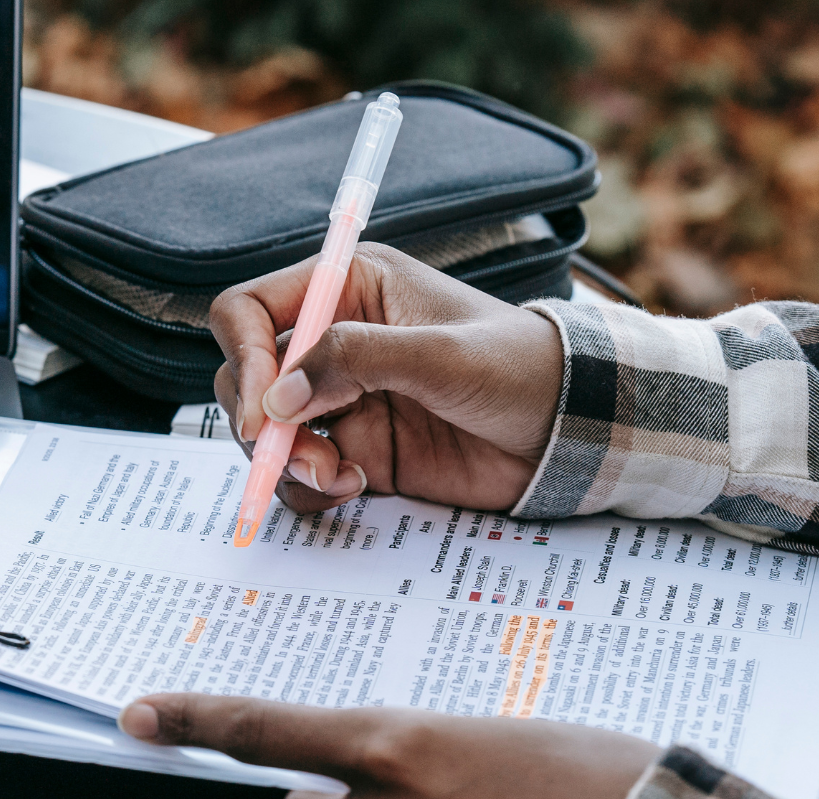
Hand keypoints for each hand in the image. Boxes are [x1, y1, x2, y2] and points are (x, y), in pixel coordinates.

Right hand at [209, 243, 564, 515]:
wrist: (572, 434)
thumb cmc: (521, 368)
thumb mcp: (442, 355)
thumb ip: (356, 360)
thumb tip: (279, 396)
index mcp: (350, 289)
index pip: (252, 310)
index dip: (246, 356)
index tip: (262, 411)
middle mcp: (334, 342)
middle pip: (248, 377)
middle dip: (263, 423)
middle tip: (302, 455)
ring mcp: (342, 400)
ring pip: (267, 433)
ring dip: (287, 461)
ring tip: (340, 477)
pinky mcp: (356, 451)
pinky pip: (300, 476)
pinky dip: (310, 489)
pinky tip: (357, 486)